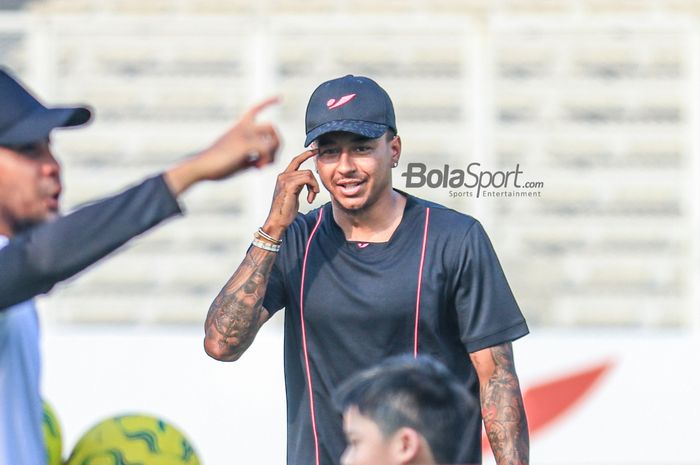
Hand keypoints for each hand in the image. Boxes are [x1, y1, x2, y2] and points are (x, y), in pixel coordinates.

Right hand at [165, 97, 280, 194]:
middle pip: (272, 126)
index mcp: (239, 127)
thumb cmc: (217, 166)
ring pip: (272, 139)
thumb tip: (263, 162)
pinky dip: (266, 160)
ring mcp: (244, 135)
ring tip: (262, 166)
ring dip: (273, 154)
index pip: (255, 109)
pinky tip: (257, 168)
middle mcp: (242, 127)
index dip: (268, 102)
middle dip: (277, 144)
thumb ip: (251, 158)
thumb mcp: (237, 160)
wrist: (200, 168)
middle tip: (270, 160)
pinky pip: (266, 149)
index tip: (280, 97)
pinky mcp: (244, 144)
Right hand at [262, 149, 319, 238]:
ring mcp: (285, 180)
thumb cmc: (285, 211)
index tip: (315, 150)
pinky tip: (310, 198)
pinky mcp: (289, 185)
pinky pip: (307, 179)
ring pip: (308, 174)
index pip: (296, 160)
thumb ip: (298, 185)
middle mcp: (283, 176)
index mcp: (283, 177)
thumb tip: (308, 182)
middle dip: (314, 182)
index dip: (306, 154)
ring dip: (314, 186)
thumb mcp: (293, 194)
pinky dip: (313, 187)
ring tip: (312, 197)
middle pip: (306, 170)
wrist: (277, 221)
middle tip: (314, 193)